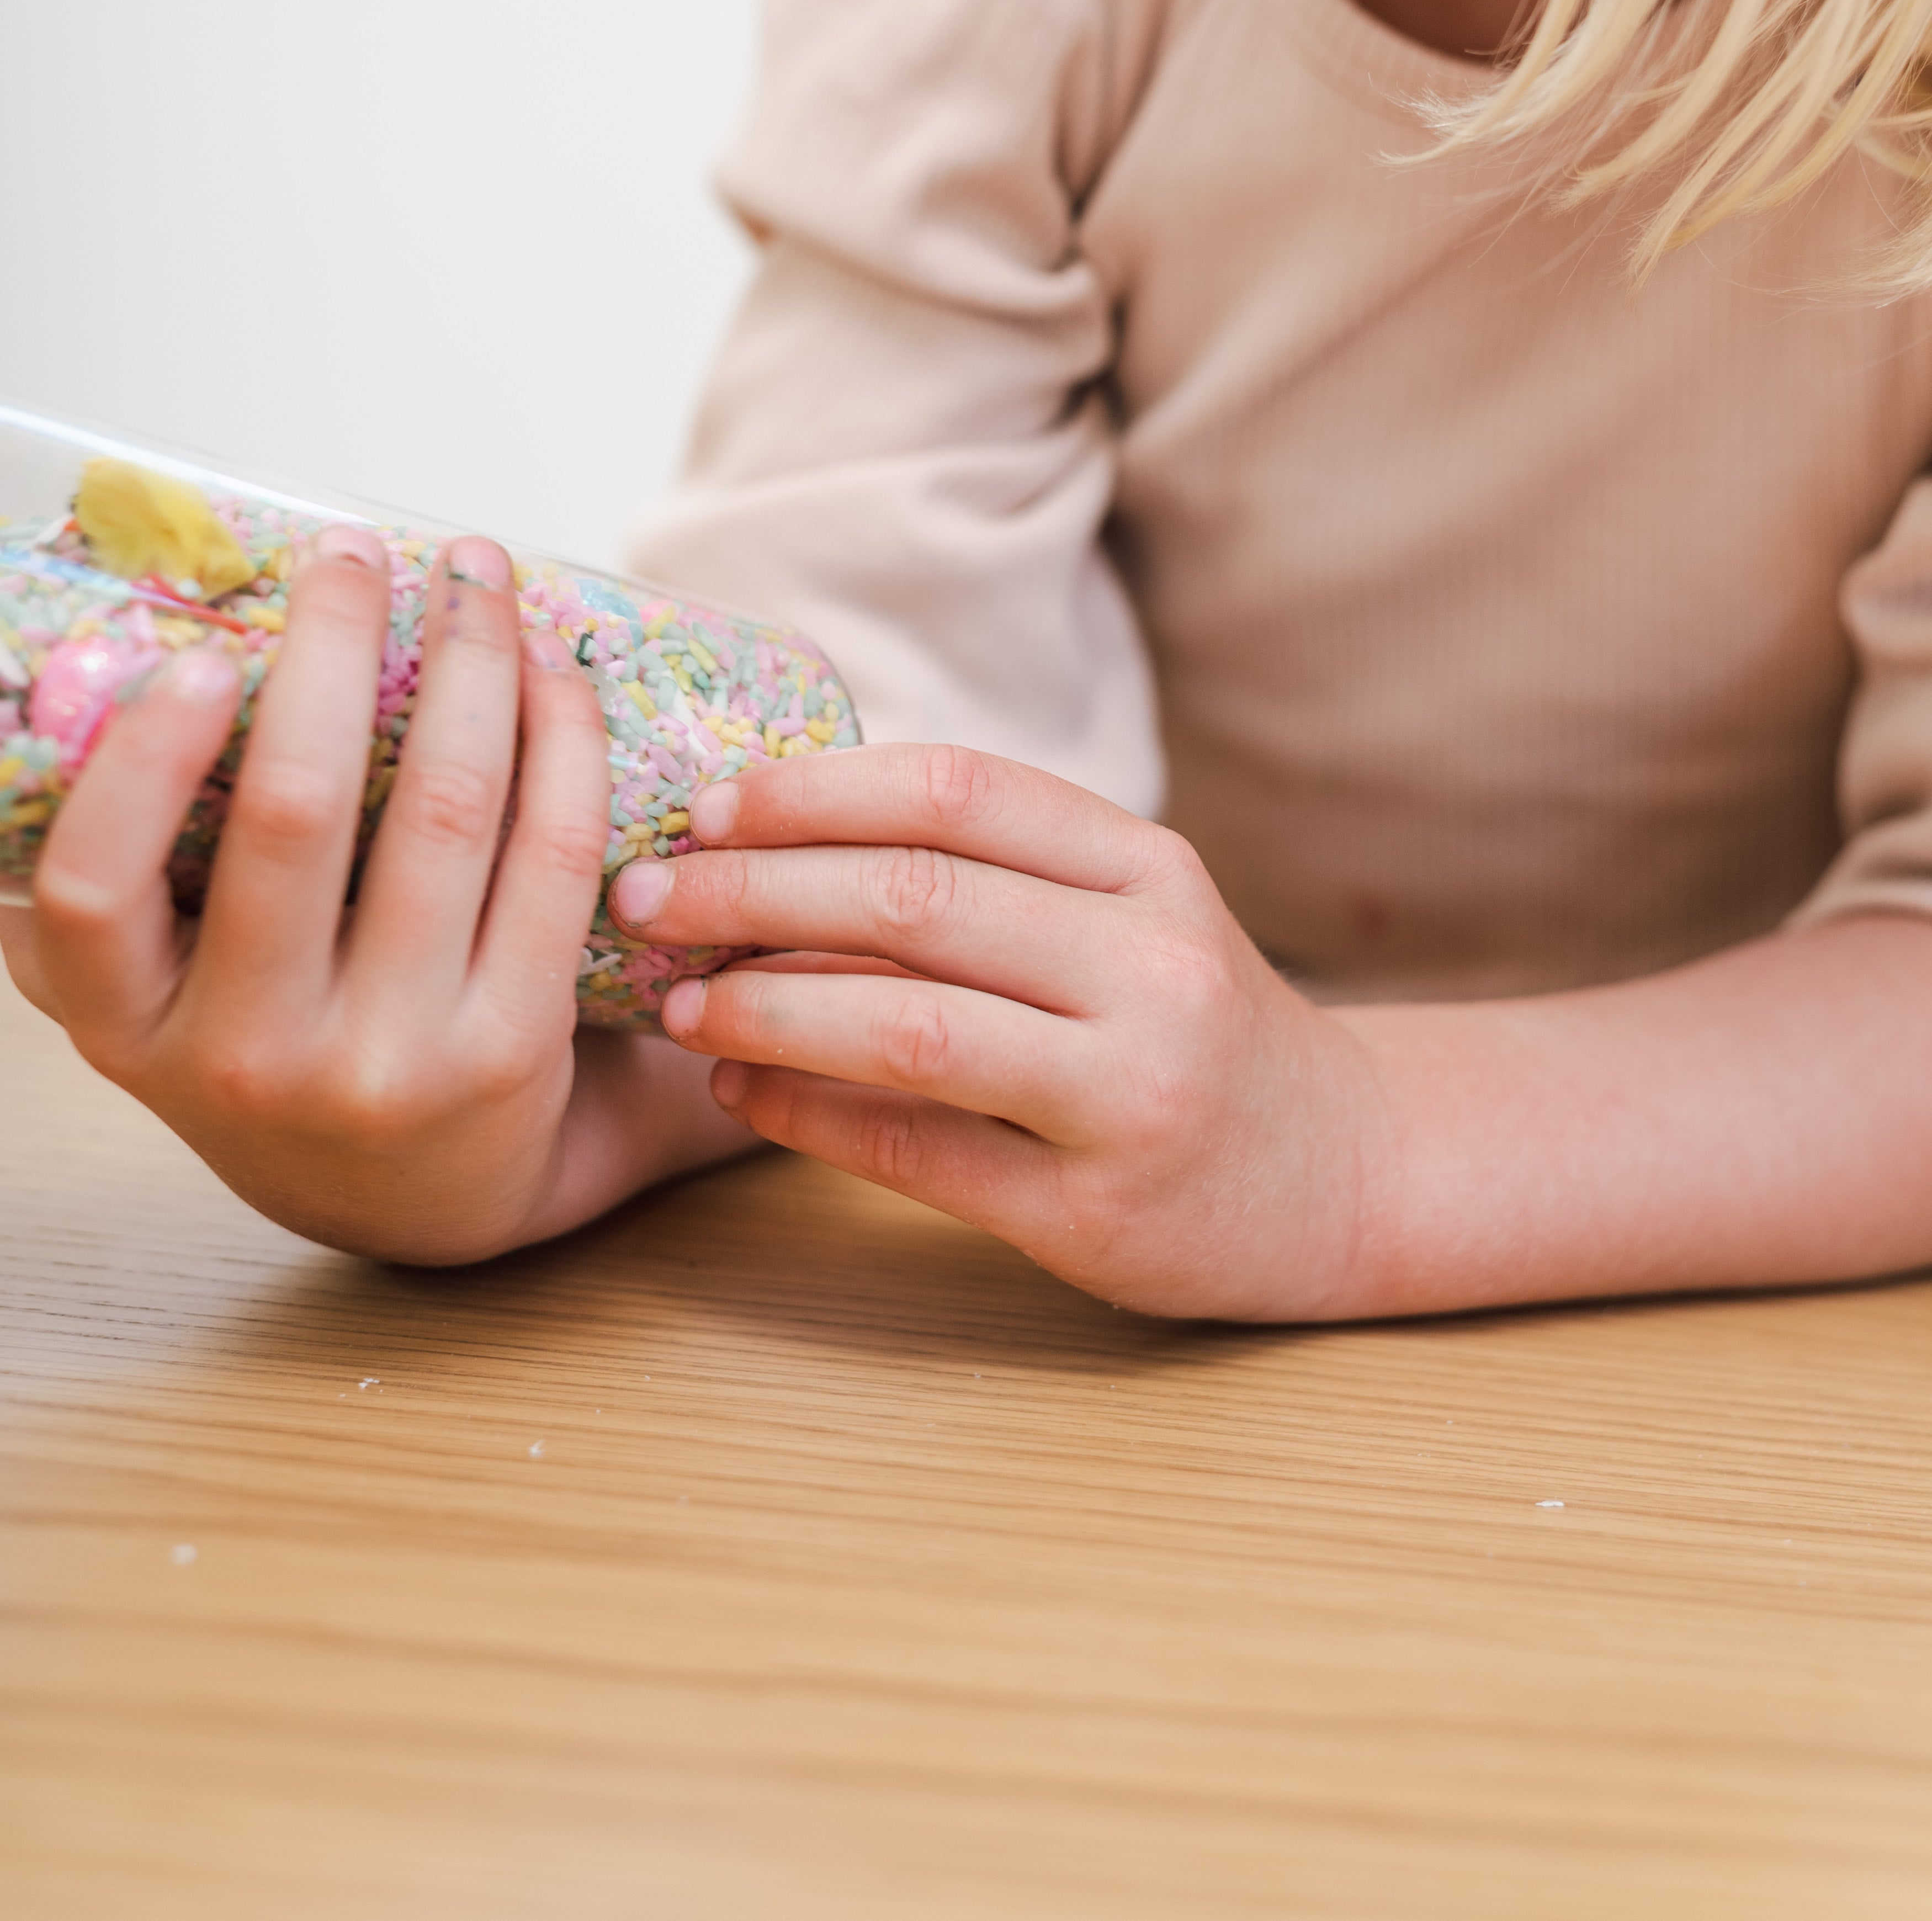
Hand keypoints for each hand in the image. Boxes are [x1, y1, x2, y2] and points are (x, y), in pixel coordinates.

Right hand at [5, 527, 742, 1259]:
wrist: (426, 1196)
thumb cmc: (283, 1039)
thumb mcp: (170, 989)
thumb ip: (126, 880)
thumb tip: (78, 675)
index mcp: (134, 1028)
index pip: (91, 895)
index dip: (137, 768)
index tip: (197, 657)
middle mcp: (251, 1058)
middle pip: (294, 814)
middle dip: (333, 648)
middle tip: (354, 552)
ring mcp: (389, 1061)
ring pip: (443, 811)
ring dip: (470, 662)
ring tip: (477, 576)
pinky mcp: (510, 1049)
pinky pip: (546, 854)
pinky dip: (558, 739)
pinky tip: (551, 671)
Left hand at [607, 744, 1382, 1320]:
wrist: (1347, 1174)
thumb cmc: (1195, 1024)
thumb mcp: (1131, 915)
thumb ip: (996, 874)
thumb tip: (776, 844)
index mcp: (1149, 868)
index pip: (957, 791)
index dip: (814, 789)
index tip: (707, 803)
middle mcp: (1151, 966)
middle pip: (915, 900)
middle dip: (754, 891)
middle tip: (647, 899)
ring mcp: (1131, 1093)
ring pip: (909, 1026)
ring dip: (768, 1009)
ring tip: (682, 1004)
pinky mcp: (1097, 1212)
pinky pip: (917, 1152)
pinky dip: (806, 1117)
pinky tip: (738, 1093)